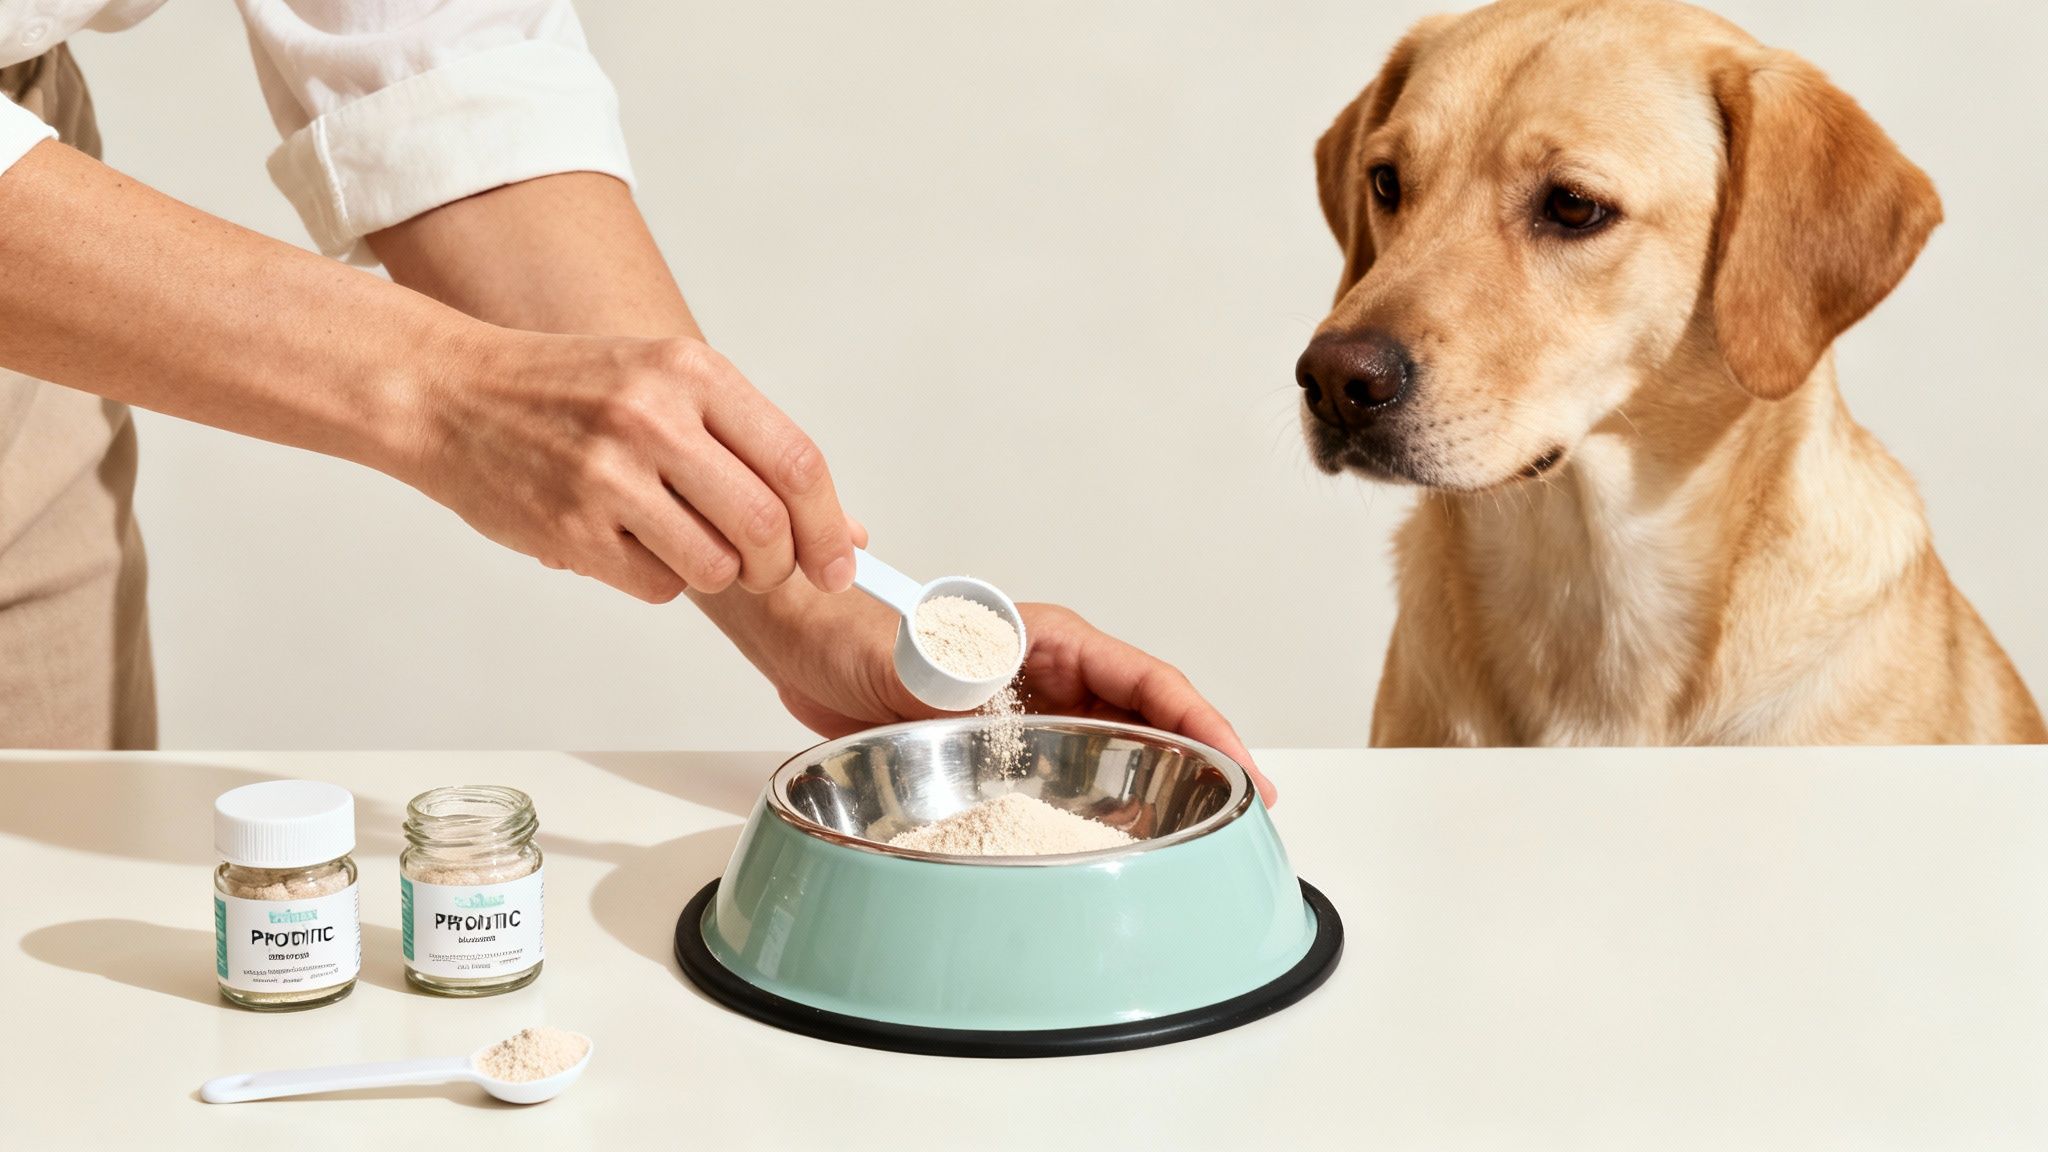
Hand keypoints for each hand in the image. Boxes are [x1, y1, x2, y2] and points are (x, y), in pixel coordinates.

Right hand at [403, 329, 855, 602]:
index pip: (796, 462)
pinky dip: (661, 579)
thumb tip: (844, 531)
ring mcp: (608, 476)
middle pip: (767, 525)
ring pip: (717, 567)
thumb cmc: (566, 391)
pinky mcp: (570, 529)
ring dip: (720, 575)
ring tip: (687, 544)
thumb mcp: (669, 387)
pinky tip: (630, 542)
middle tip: (769, 569)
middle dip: (782, 566)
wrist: (450, 394)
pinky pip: (657, 585)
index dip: (829, 526)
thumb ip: (756, 451)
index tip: (840, 562)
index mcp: (690, 372)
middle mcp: (653, 418)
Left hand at [706, 585, 1274, 804]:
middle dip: (1200, 760)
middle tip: (1244, 813)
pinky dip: (1100, 806)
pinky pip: (1067, 778)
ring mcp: (1031, 711)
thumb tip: (978, 705)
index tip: (1240, 766)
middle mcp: (1051, 673)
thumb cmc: (851, 632)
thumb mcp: (900, 655)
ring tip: (1198, 833)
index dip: (1201, 723)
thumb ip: (941, 678)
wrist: (803, 647)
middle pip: (1149, 717)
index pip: (1146, 680)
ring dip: (1157, 787)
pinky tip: (1116, 843)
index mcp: (1048, 638)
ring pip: (1116, 750)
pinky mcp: (1003, 747)